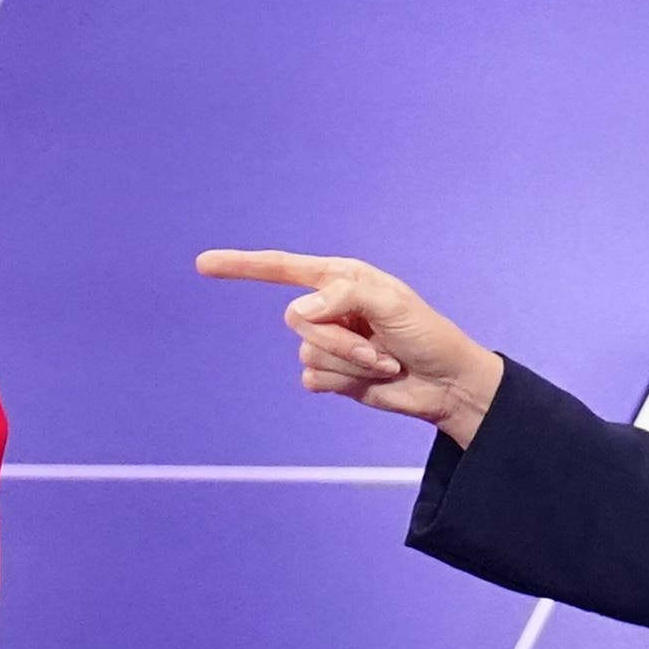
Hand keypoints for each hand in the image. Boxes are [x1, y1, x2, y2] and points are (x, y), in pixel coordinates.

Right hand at [194, 250, 504, 445]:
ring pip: (308, 353)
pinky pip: (313, 379)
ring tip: (383, 363)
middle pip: (297, 322)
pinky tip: (371, 379)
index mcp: (339, 278)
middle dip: (341, 340)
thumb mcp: (391, 303)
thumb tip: (300, 311)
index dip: (241, 266)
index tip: (203, 264)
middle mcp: (328, 307)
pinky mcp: (331, 374)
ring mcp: (328, 342)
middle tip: (379, 347)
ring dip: (350, 364)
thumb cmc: (426, 334)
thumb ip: (344, 296)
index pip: (280, 268)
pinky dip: (345, 383)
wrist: (444, 383)